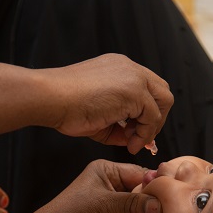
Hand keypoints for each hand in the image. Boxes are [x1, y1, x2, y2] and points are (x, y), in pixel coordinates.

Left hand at [28, 159, 161, 212]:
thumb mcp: (103, 206)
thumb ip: (133, 203)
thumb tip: (160, 204)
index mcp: (107, 170)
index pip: (141, 173)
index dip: (157, 185)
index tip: (175, 198)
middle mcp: (111, 184)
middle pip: (143, 191)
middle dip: (155, 203)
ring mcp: (112, 204)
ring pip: (140, 208)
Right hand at [40, 53, 172, 153]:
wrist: (50, 98)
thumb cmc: (65, 106)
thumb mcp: (99, 115)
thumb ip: (120, 126)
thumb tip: (135, 140)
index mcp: (119, 68)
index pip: (148, 87)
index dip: (147, 112)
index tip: (135, 130)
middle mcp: (129, 68)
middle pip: (162, 91)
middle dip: (157, 118)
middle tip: (141, 137)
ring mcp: (133, 77)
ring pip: (162, 102)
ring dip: (151, 127)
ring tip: (133, 142)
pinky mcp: (134, 90)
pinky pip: (152, 116)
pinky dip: (144, 134)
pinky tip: (130, 144)